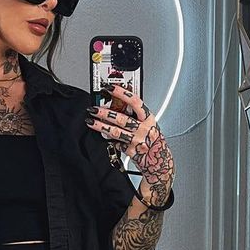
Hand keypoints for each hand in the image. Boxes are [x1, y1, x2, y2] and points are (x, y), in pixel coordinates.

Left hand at [85, 83, 174, 201]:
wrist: (159, 160)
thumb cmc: (152, 139)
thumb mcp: (149, 123)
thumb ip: (136, 115)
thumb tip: (117, 103)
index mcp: (148, 118)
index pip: (135, 102)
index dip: (122, 94)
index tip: (109, 88)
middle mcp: (143, 129)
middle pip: (122, 119)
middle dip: (105, 113)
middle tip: (93, 108)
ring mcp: (136, 141)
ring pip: (116, 132)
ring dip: (101, 126)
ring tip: (90, 121)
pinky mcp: (130, 151)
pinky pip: (115, 144)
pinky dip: (108, 139)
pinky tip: (102, 135)